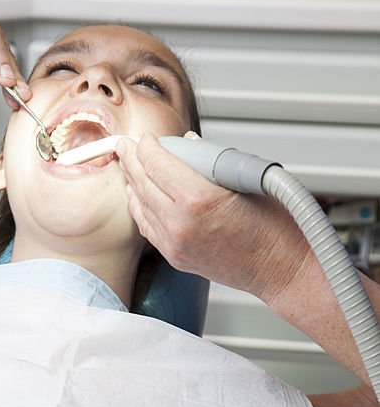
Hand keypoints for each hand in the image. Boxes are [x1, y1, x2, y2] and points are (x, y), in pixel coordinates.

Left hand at [115, 132, 310, 303]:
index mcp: (198, 200)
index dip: (146, 147)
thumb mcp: (244, 180)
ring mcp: (175, 245)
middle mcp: (180, 224)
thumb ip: (210, 161)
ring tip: (129, 168)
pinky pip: (148, 228)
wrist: (281, 269)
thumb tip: (188, 144)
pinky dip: (140, 209)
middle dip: (131, 161)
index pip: (157, 164)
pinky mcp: (176, 258)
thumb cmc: (273, 226)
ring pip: (140, 207)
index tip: (146, 137)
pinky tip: (139, 197)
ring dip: (132, 185)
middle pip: (142, 184)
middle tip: (125, 147)